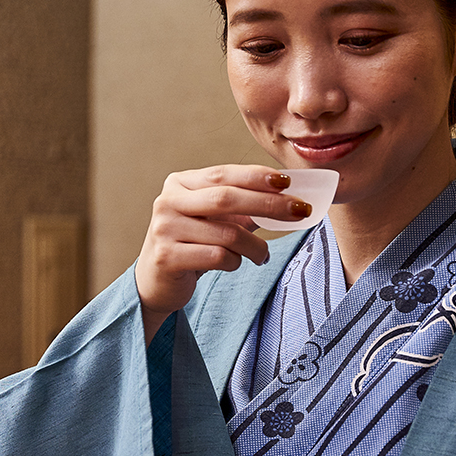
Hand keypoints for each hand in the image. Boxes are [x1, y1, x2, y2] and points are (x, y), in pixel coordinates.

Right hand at [135, 165, 309, 337]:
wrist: (156, 281)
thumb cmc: (192, 245)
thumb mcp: (216, 221)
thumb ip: (244, 207)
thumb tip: (288, 197)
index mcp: (180, 184)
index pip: (224, 174)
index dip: (257, 177)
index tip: (288, 182)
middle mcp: (168, 202)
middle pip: (226, 198)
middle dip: (268, 204)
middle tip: (300, 211)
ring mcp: (164, 229)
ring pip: (227, 233)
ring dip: (255, 246)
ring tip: (263, 255)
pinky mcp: (167, 257)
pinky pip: (217, 257)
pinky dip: (235, 262)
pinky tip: (235, 264)